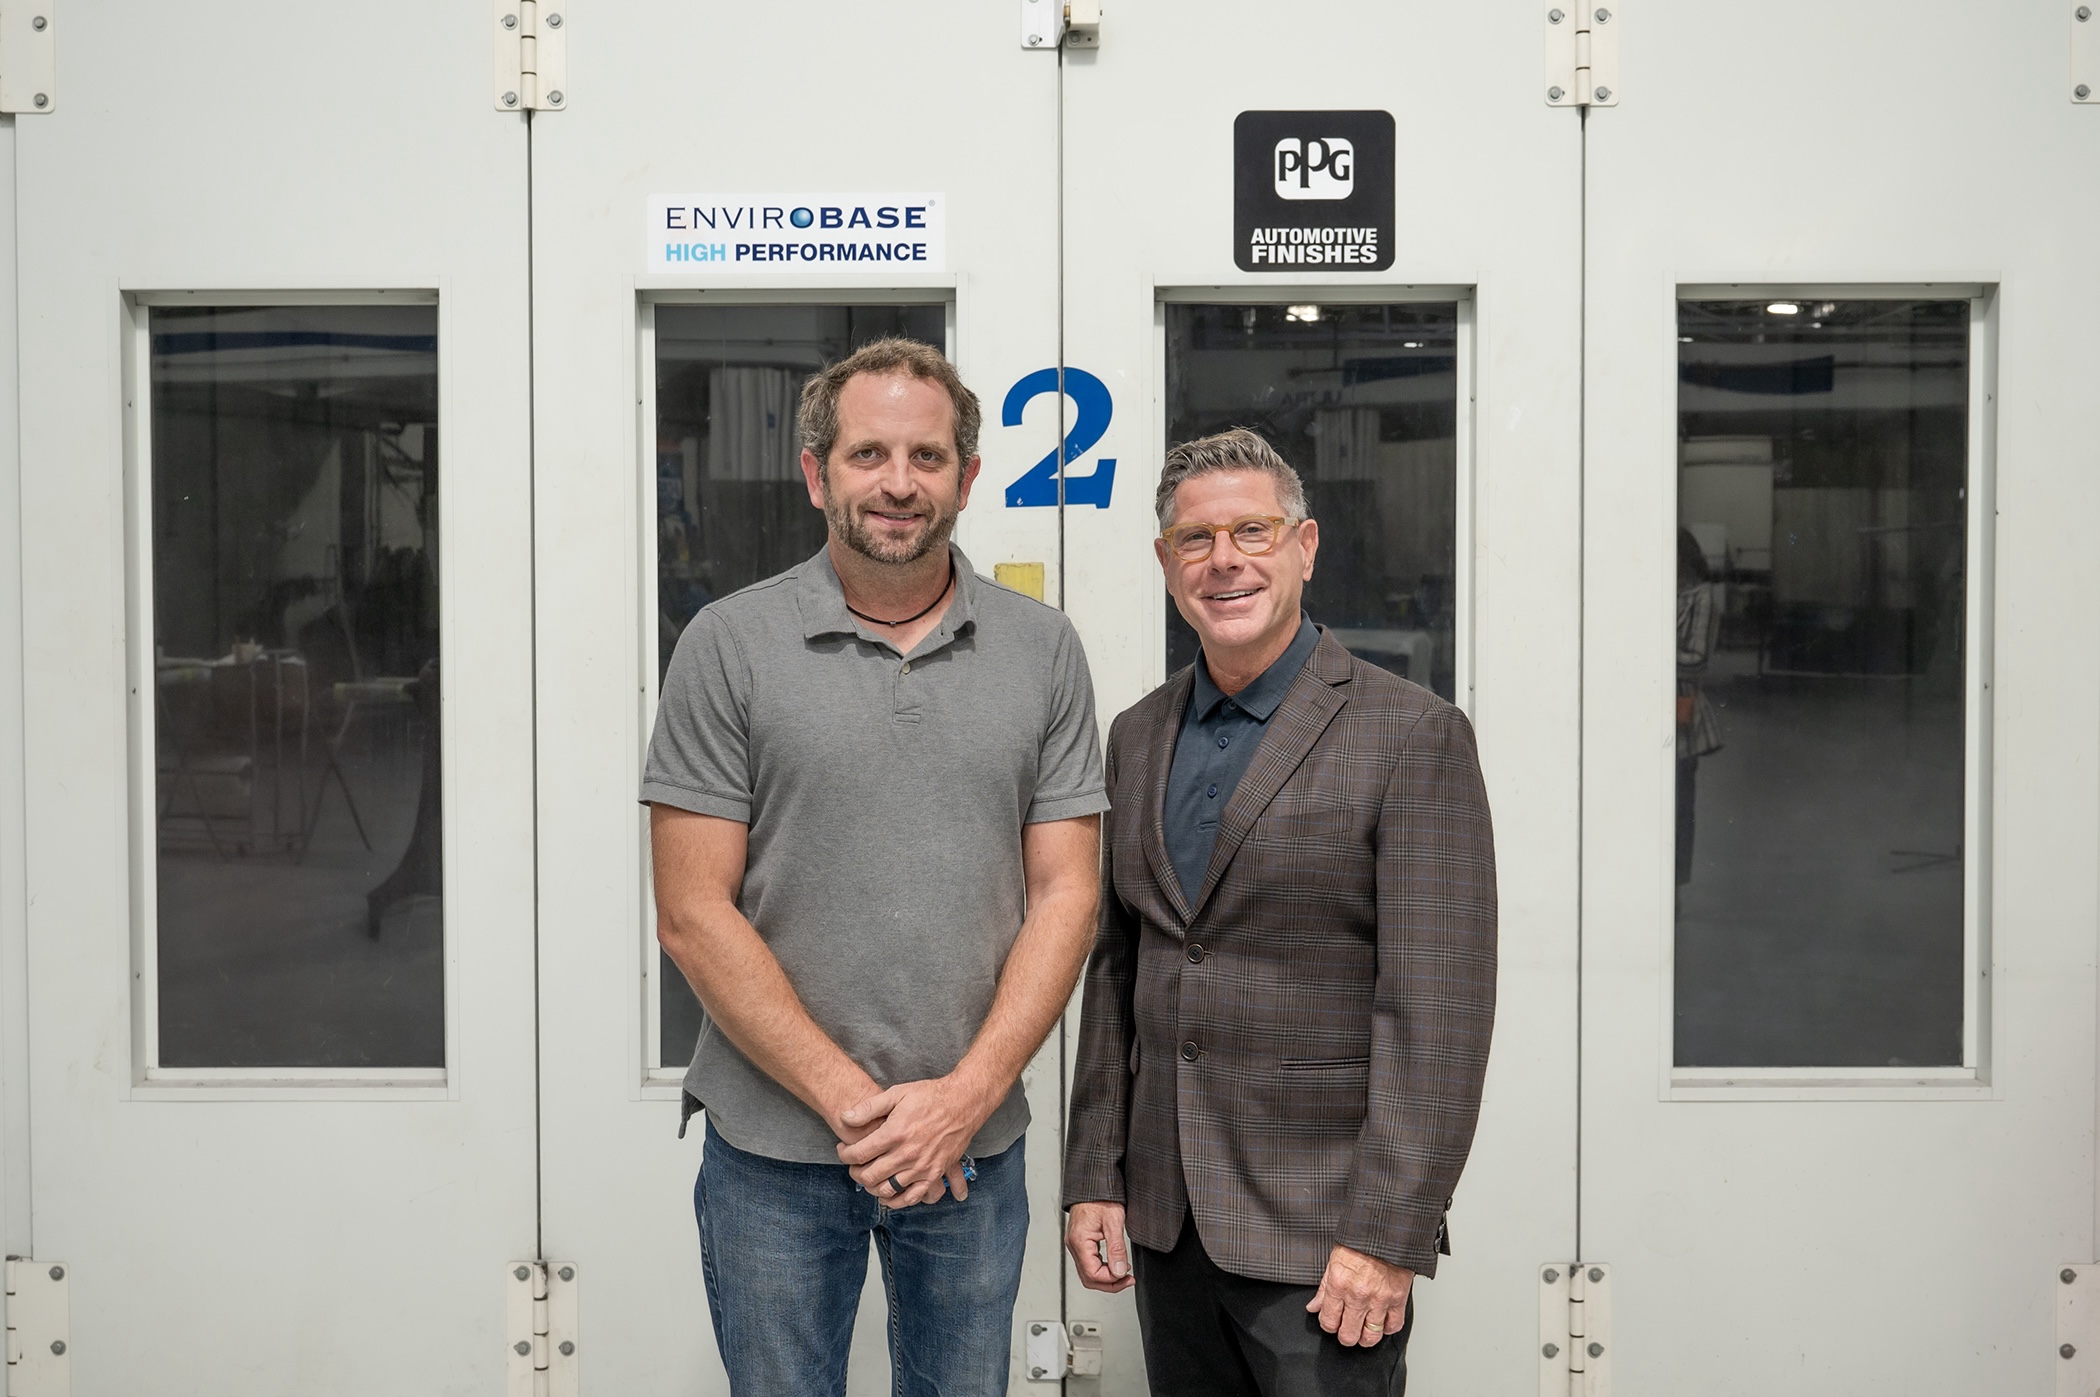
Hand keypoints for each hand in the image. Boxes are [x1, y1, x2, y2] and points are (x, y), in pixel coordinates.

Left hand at [835, 1075, 990, 1207]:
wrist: (963, 1103)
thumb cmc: (929, 1096)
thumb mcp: (897, 1093)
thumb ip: (869, 1107)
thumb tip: (845, 1117)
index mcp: (895, 1133)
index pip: (859, 1154)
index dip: (845, 1154)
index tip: (843, 1149)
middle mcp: (907, 1154)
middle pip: (870, 1176)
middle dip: (855, 1172)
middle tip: (854, 1165)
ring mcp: (921, 1167)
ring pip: (887, 1190)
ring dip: (872, 1187)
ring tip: (869, 1177)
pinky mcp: (935, 1174)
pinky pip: (912, 1197)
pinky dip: (897, 1200)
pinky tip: (889, 1194)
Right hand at [1065, 1202, 1133, 1292]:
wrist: (1093, 1184)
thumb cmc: (1101, 1198)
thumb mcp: (1114, 1221)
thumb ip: (1117, 1249)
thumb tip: (1119, 1271)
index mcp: (1080, 1241)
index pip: (1093, 1274)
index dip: (1111, 1280)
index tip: (1127, 1276)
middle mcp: (1074, 1245)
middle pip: (1088, 1278)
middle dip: (1109, 1283)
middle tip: (1128, 1280)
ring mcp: (1075, 1244)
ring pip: (1088, 1273)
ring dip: (1106, 1277)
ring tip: (1123, 1274)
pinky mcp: (1080, 1242)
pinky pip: (1088, 1263)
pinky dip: (1102, 1268)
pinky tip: (1114, 1264)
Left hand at [1307, 1245, 1412, 1347]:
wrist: (1386, 1229)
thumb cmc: (1360, 1241)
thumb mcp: (1334, 1260)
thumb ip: (1323, 1288)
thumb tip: (1313, 1307)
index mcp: (1338, 1285)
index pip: (1328, 1321)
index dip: (1328, 1325)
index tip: (1332, 1322)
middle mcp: (1358, 1295)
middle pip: (1348, 1335)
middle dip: (1345, 1336)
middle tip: (1347, 1331)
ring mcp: (1379, 1300)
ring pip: (1371, 1337)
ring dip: (1365, 1338)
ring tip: (1363, 1332)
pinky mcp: (1398, 1299)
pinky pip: (1393, 1326)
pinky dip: (1388, 1328)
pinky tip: (1382, 1322)